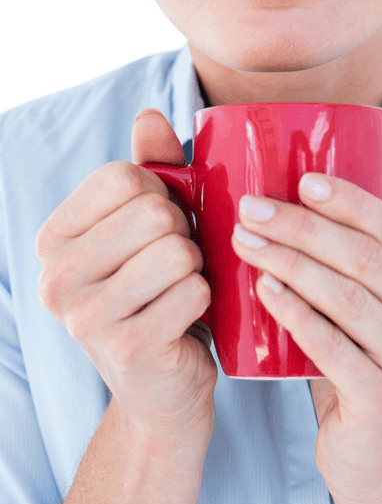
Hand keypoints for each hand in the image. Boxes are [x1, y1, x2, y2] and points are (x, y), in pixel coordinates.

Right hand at [35, 109, 216, 435]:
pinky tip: (188, 317)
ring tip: (181, 288)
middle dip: (183, 233)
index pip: (124, 177)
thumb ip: (152, 167)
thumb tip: (149, 115)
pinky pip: (193, 291)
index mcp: (54, 238)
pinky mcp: (126, 350)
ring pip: (177, 251)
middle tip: (176, 263)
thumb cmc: (159, 291)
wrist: (163, 387)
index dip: (161, 194)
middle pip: (153, 213)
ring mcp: (84, 319)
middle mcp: (55, 277)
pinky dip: (206, 298)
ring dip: (196, 266)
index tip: (159, 225)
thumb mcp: (151, 225)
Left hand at [231, 172, 381, 503]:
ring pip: (347, 297)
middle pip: (365, 259)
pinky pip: (331, 346)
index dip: (349, 201)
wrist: (379, 466)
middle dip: (304, 227)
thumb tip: (291, 203)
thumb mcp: (374, 317)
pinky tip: (263, 289)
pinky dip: (294, 312)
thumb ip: (356, 271)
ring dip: (290, 262)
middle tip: (254, 210)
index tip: (302, 181)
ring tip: (247, 243)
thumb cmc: (363, 373)